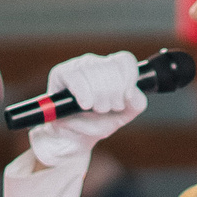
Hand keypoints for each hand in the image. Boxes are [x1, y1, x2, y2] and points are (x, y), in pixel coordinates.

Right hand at [26, 52, 145, 166]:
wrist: (75, 136)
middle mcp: (96, 62)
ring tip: (96, 109)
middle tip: (107, 109)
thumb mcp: (123, 116)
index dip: (129, 77)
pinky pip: (75, 76)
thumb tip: (132, 93)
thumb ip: (135, 103)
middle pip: (111, 68)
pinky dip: (83, 92)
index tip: (128, 97)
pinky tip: (85, 104)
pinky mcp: (61, 72)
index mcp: (113, 68)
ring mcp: (78, 65)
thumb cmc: (98, 122)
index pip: (125, 60)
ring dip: (98, 96)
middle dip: (112, 94)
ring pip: (94, 72)